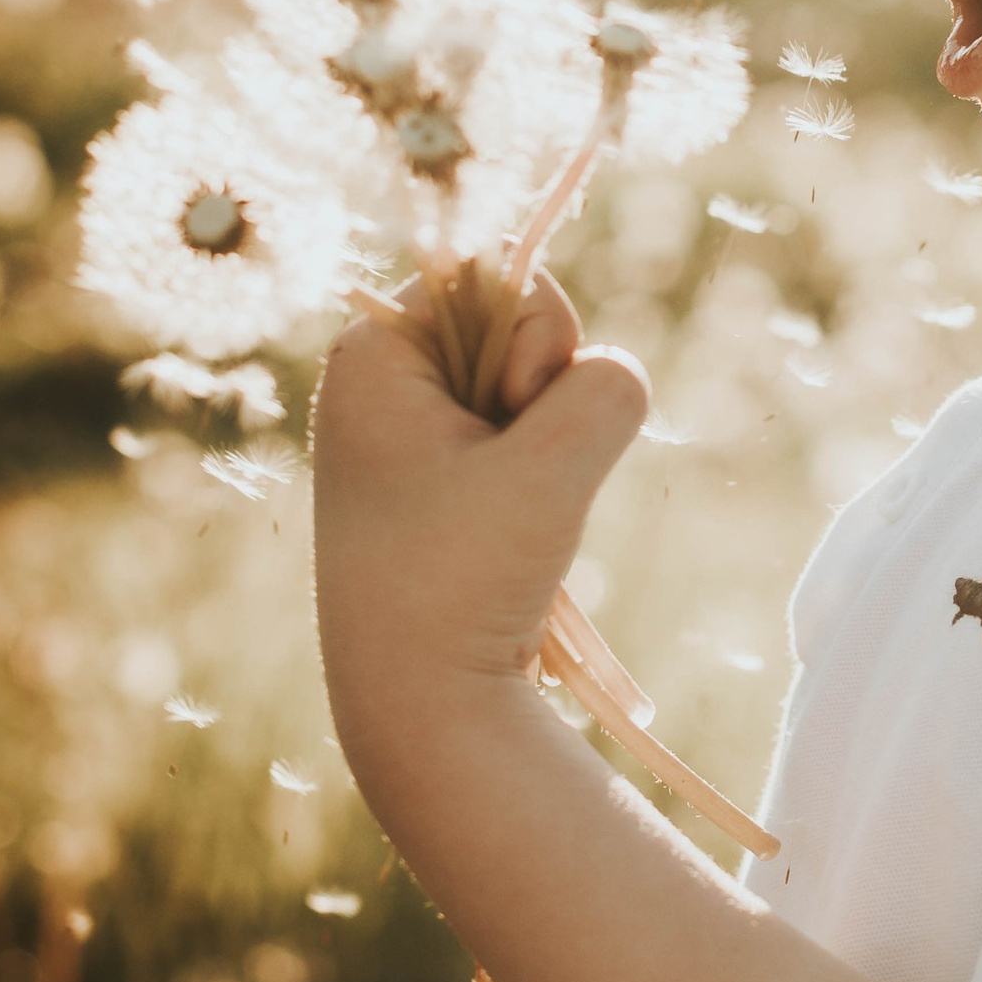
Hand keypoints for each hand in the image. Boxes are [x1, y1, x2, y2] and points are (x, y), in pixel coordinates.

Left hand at [311, 275, 648, 725]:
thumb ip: (605, 388)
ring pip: (537, 382)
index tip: (504, 414)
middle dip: (546, 392)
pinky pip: (531, 432)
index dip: (530, 335)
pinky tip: (516, 530)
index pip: (491, 274)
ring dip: (552, 441)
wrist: (423, 707)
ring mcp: (414, 433)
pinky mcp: (446, 479)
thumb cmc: (461, 580)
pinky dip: (547, 473)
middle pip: (518, 323)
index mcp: (373, 356)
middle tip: (509, 477)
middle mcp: (383, 383)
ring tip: (511, 514)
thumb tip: (609, 378)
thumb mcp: (550, 468)